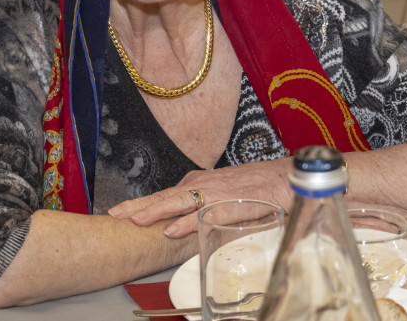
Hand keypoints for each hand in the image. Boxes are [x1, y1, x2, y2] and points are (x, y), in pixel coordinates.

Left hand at [108, 157, 293, 237]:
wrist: (289, 177)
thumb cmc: (259, 186)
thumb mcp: (225, 193)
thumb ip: (205, 205)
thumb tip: (184, 221)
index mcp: (200, 183)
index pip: (165, 194)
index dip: (142, 203)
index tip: (120, 212)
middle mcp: (204, 185)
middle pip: (165, 196)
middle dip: (139, 206)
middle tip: (116, 214)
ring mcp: (217, 194)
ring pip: (181, 202)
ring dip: (158, 211)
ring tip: (137, 220)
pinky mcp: (234, 204)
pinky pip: (206, 215)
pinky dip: (188, 222)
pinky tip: (174, 230)